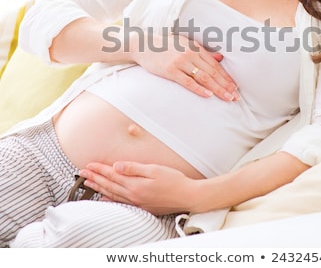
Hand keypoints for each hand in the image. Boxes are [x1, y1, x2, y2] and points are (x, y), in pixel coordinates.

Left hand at [79, 162, 199, 214]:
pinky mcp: (142, 206)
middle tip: (82, 173)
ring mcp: (137, 202)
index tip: (89, 165)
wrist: (186, 196)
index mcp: (135, 184)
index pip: (112, 175)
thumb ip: (134, 168)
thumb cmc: (173, 180)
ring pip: (112, 195)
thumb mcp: (154, 169)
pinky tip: (105, 198)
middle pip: (109, 185)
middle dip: (95, 178)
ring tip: (88, 183)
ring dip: (99, 188)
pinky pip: (120, 203)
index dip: (100, 169)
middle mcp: (133, 195)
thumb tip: (117, 166)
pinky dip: (110, 200)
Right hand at [130, 32, 238, 101]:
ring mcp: (180, 62)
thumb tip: (220, 58)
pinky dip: (198, 89)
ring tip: (227, 98)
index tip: (235, 87)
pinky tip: (208, 95)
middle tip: (235, 96)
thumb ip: (203, 52)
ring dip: (217, 89)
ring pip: (203, 78)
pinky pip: (187, 81)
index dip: (226, 77)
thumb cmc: (166, 45)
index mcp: (195, 48)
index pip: (215, 65)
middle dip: (225, 85)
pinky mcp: (170, 70)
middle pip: (212, 72)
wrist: (144, 44)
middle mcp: (190, 54)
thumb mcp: (186, 44)